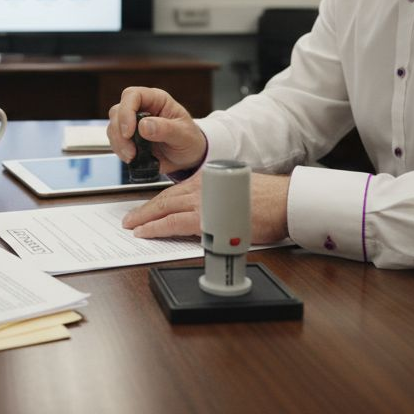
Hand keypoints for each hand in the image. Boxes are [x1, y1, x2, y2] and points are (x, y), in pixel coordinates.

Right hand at [106, 87, 205, 174]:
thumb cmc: (190, 140)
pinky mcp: (129, 138)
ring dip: (118, 143)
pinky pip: (115, 140)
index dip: (126, 111)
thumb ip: (166, 129)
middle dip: (120, 132)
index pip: (133, 95)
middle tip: (131, 151)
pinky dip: (119, 150)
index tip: (129, 132)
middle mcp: (142, 108)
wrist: (189, 157)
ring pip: (113, 126)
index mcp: (157, 100)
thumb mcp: (184, 135)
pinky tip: (131, 158)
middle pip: (118, 111)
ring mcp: (133, 123)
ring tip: (132, 157)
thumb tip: (144, 126)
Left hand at [121, 170, 291, 244]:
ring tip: (132, 227)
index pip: (175, 192)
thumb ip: (216, 201)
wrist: (283, 201)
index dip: (158, 202)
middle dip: (144, 211)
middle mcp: (201, 188)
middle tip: (129, 219)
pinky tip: (146, 232)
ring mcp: (202, 203)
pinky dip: (157, 228)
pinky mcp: (206, 219)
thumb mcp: (234, 193)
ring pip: (164, 209)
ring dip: (145, 219)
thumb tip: (208, 215)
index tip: (147, 210)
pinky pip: (174, 223)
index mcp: (207, 180)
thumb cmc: (266, 201)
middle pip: (165, 199)